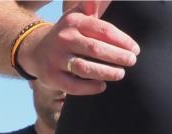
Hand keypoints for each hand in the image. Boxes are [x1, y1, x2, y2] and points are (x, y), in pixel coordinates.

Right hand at [18, 2, 138, 95]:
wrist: (36, 50)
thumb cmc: (67, 34)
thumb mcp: (77, 16)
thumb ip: (92, 6)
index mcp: (74, 22)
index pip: (103, 30)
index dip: (122, 40)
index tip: (135, 49)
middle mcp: (64, 39)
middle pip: (95, 49)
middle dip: (117, 56)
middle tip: (131, 61)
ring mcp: (56, 58)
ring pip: (84, 68)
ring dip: (106, 72)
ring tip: (120, 74)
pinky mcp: (52, 77)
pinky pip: (73, 86)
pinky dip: (90, 87)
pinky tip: (102, 86)